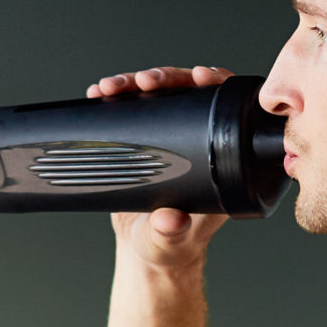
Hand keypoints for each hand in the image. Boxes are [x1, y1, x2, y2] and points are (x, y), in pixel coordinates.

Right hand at [86, 65, 235, 268]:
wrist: (146, 250)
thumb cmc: (170, 247)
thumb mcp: (172, 240)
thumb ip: (171, 231)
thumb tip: (171, 219)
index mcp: (223, 158)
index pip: (227, 108)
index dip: (216, 84)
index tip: (200, 77)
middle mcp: (199, 139)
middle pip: (189, 92)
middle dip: (165, 78)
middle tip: (142, 81)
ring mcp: (171, 137)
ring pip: (159, 96)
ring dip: (134, 83)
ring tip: (109, 88)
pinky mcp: (145, 140)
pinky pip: (133, 109)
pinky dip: (116, 98)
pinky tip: (99, 93)